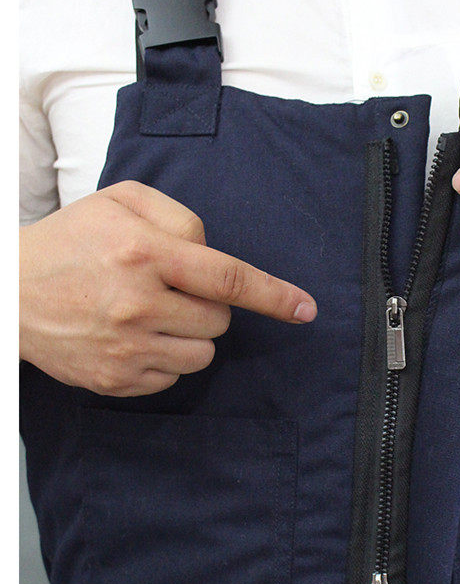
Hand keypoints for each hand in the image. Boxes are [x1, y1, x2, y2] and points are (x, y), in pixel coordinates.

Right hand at [19, 181, 317, 396]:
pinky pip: (173, 379)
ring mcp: (127, 348)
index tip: (306, 309)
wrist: (9, 293)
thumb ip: (179, 217)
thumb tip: (213, 252)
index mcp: (144, 253)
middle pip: (219, 320)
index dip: (274, 295)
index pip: (228, 277)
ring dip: (190, 336)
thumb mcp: (121, 202)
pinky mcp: (117, 381)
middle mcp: (138, 304)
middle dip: (208, 305)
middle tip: (171, 290)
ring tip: (151, 315)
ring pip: (202, 355)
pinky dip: (164, 359)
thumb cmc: (71, 240)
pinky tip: (132, 338)